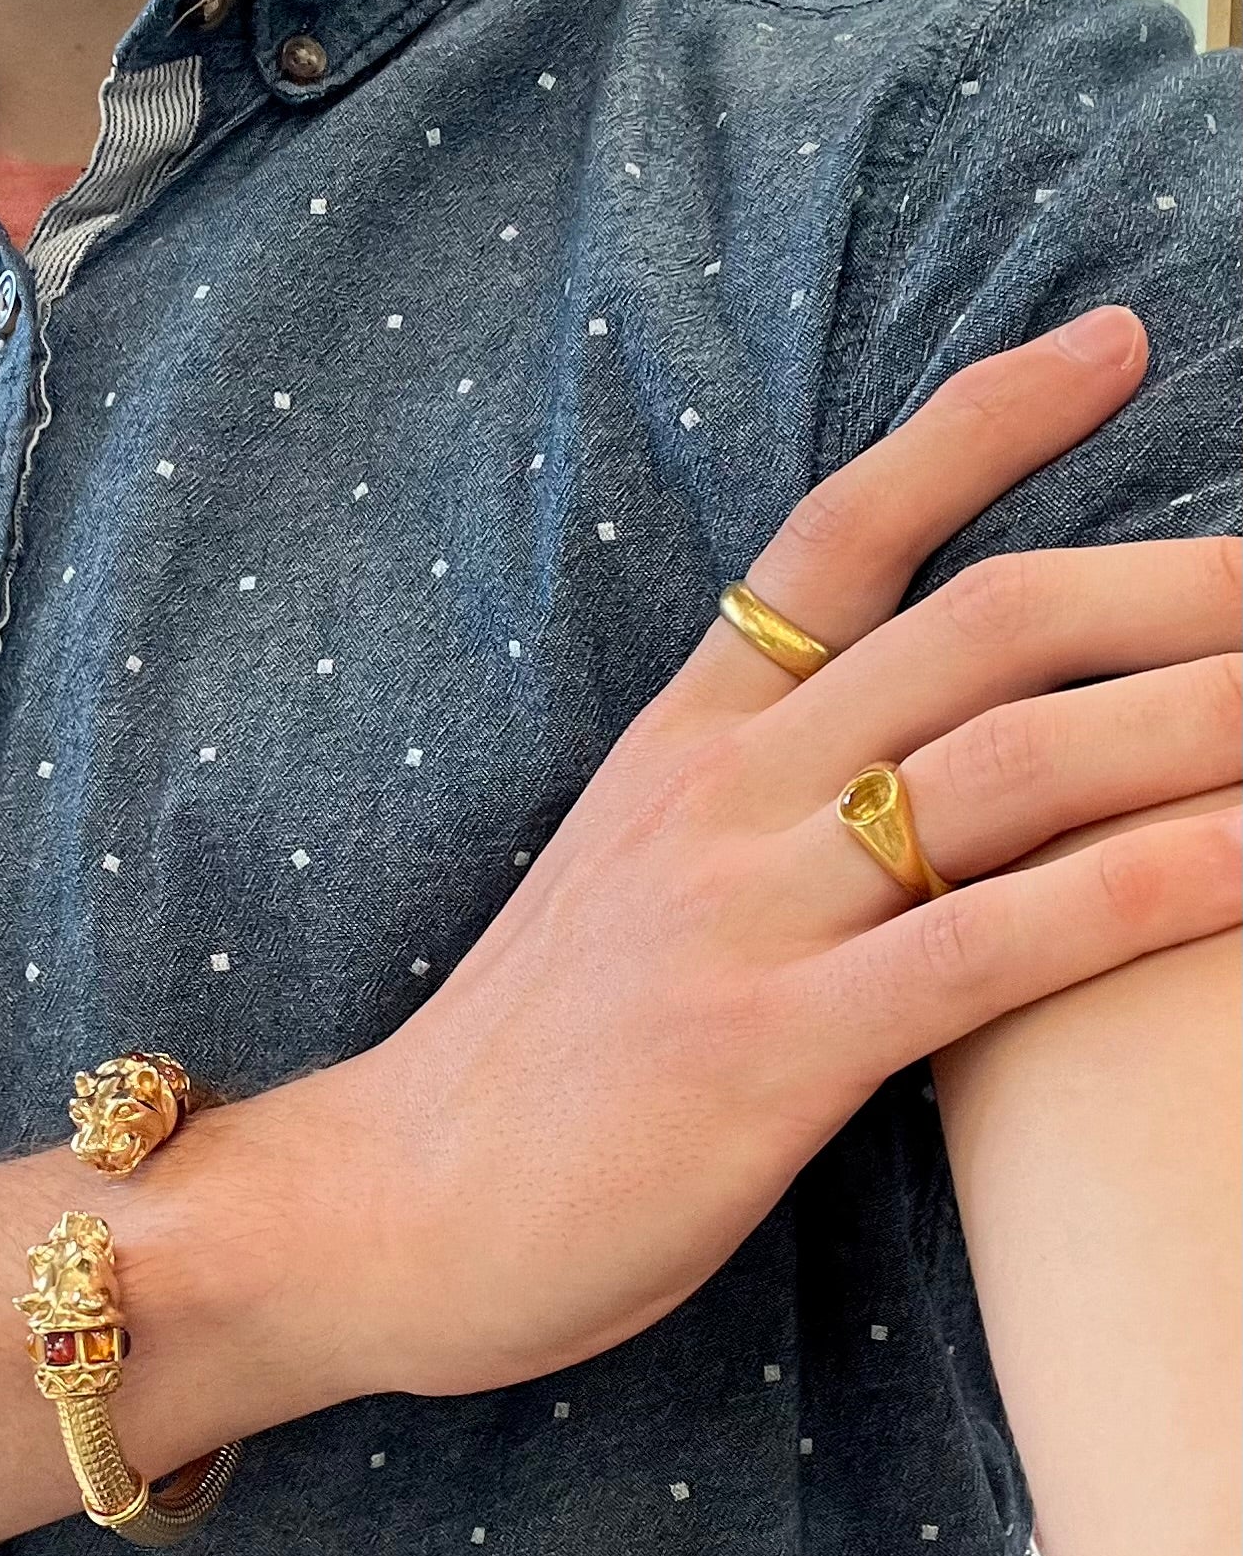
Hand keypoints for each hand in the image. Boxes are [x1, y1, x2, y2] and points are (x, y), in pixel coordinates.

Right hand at [336, 304, 1241, 1399]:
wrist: (393, 1206)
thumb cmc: (525, 1059)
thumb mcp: (621, 883)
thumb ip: (743, 804)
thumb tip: (896, 765)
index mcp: (676, 743)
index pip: (836, 534)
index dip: (981, 425)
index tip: (1113, 349)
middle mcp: (713, 796)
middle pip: (977, 629)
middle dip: (1171, 586)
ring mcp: (739, 915)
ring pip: (1011, 767)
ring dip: (1204, 721)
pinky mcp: (768, 1051)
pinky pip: (993, 943)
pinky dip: (1151, 890)